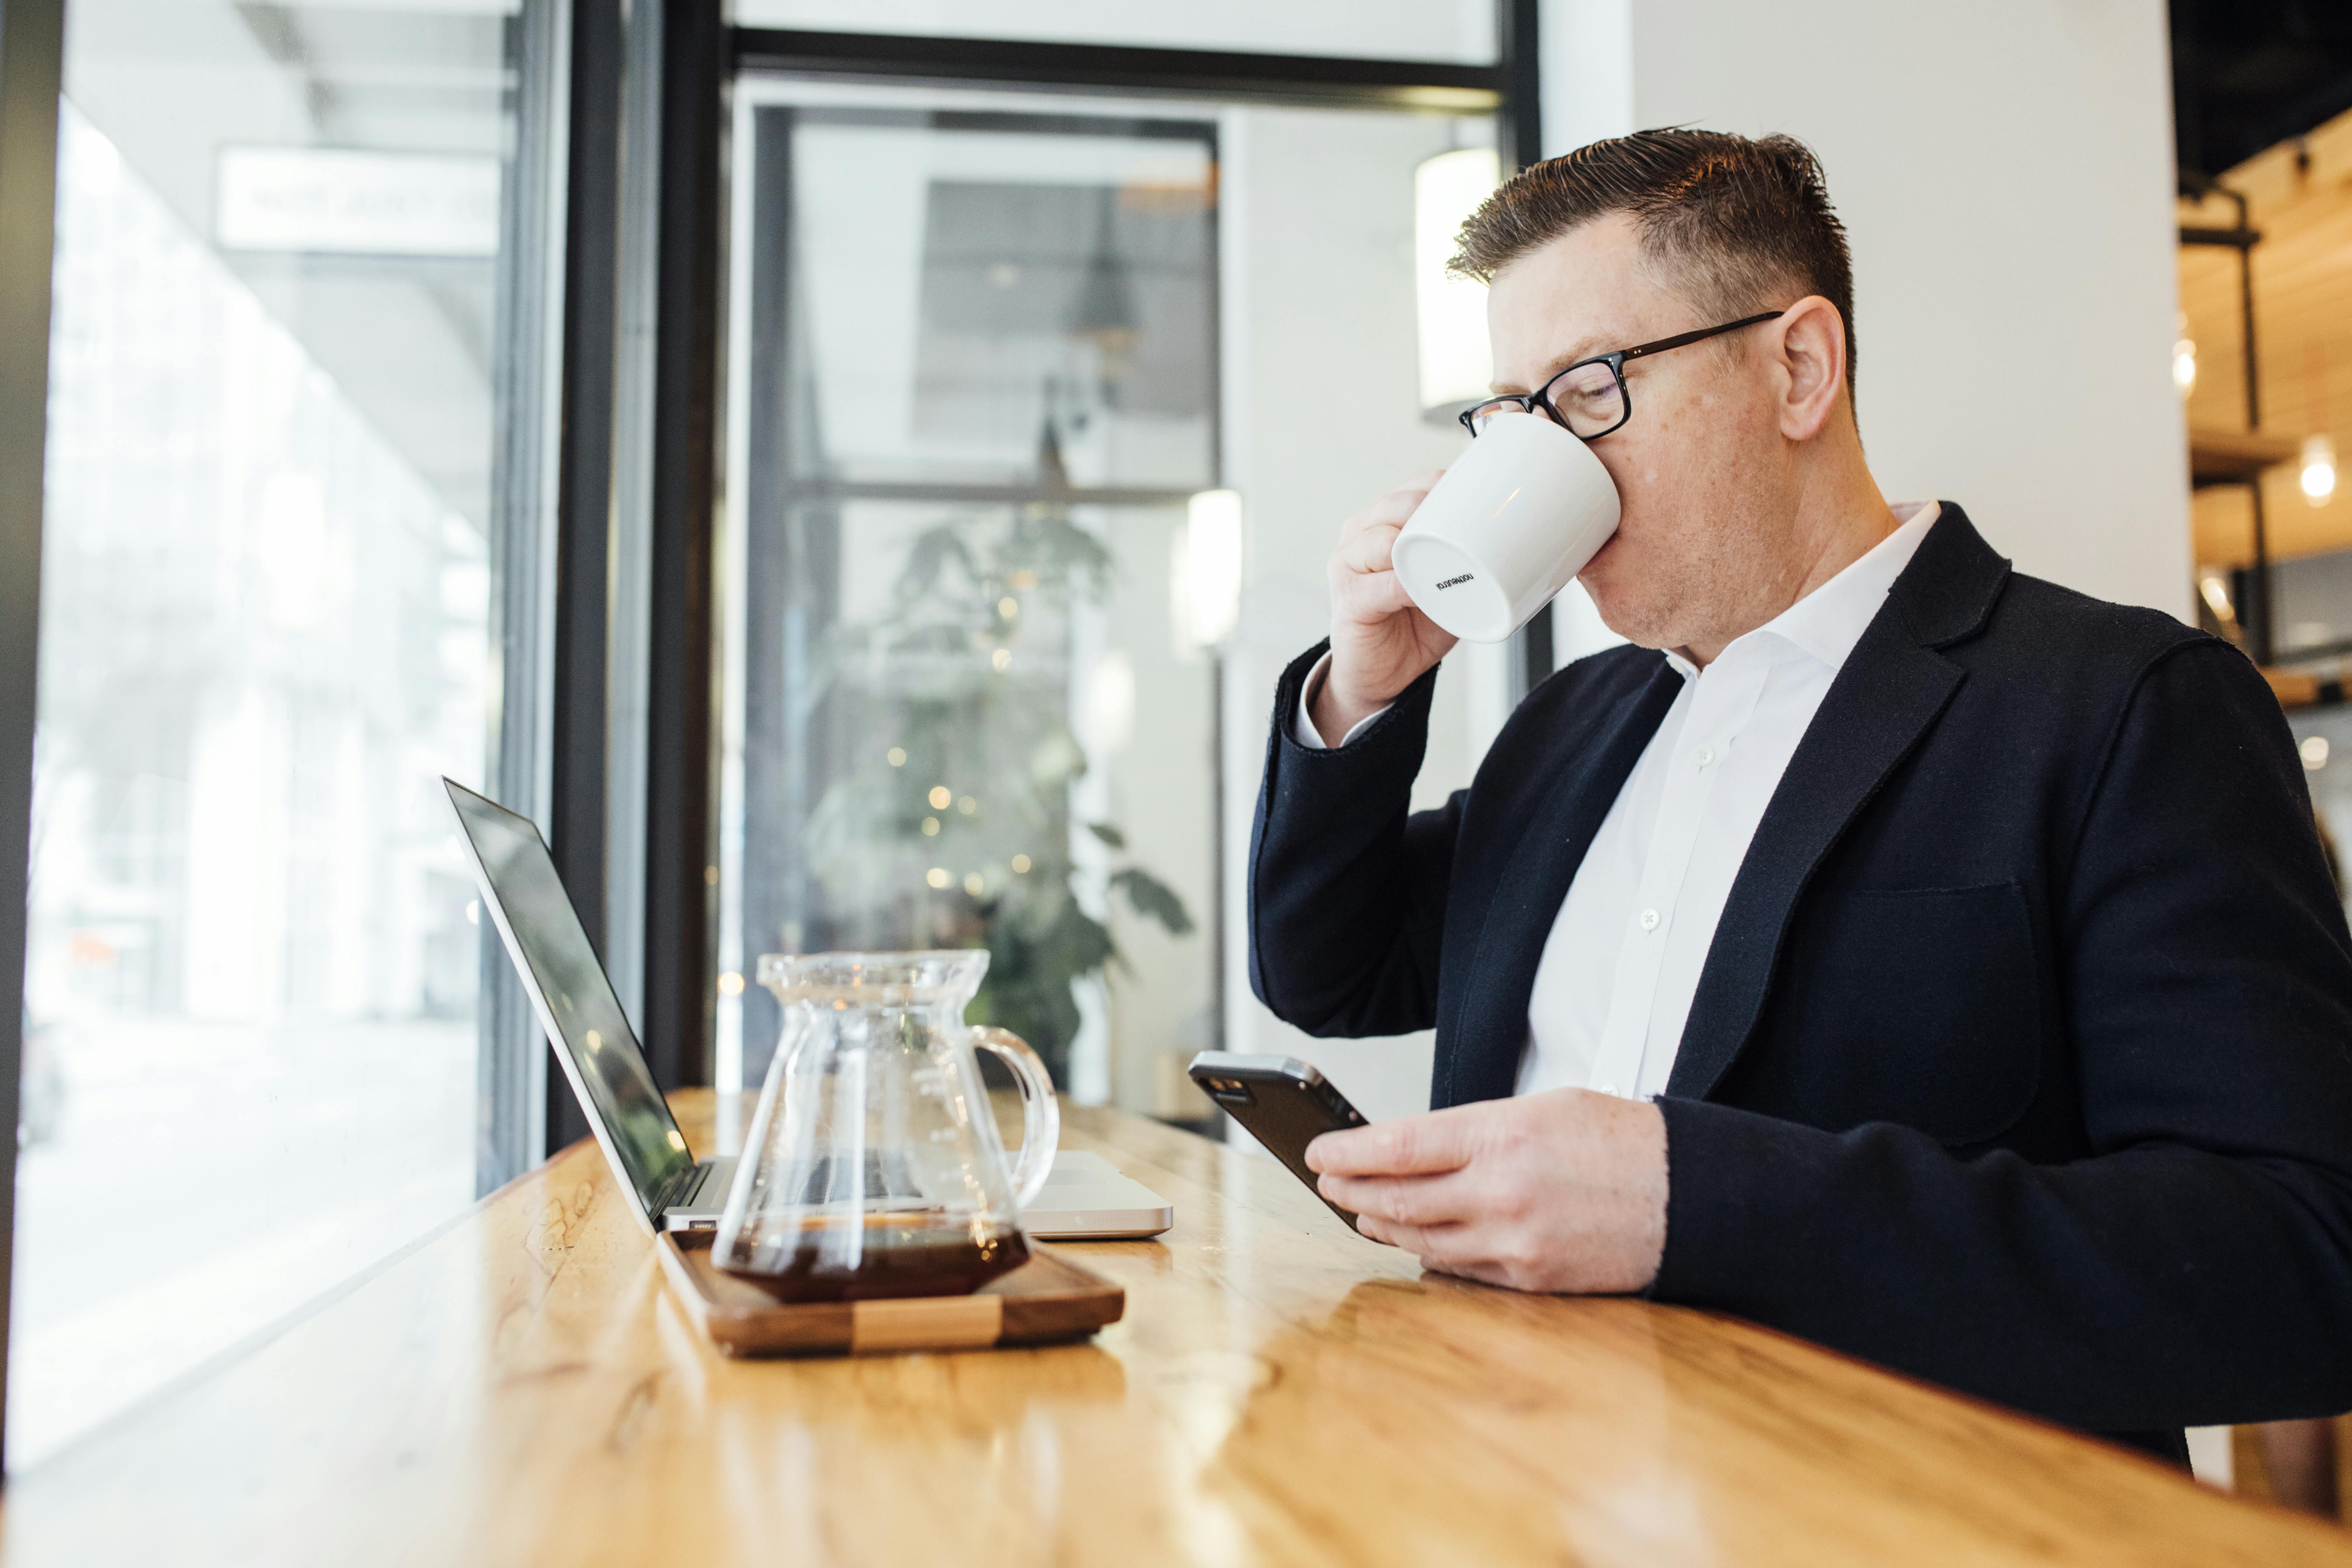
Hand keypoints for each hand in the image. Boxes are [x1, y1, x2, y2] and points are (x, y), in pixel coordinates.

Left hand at [1306, 1089, 1667, 1294]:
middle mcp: (1501, 1193)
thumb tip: (1420, 1148)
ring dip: (1382, 1228)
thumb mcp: (1544, 1108)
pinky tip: (1412, 1245)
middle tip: (1327, 1185)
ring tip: (1359, 1214)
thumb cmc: (1622, 1142)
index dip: (1348, 1152)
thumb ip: (1478, 1130)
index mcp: (1502, 1137)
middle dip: (1352, 1192)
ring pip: (1422, 1240)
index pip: (1398, 1146)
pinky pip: (1461, 1271)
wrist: (1690, 1195)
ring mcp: (1515, 1242)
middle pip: (1399, 1199)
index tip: (1318, 1153)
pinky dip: (1428, 1256)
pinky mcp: (1531, 1279)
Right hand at [1316, 474, 1459, 742]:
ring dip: (1422, 547)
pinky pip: (1382, 585)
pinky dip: (1407, 586)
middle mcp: (1358, 535)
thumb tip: (1521, 541)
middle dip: (1437, 512)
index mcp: (1381, 521)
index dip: (1449, 488)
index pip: (1416, 488)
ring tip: (1451, 564)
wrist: (1380, 675)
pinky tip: (1424, 591)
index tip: (1484, 497)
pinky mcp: (1348, 600)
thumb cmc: (1413, 623)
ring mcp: (1346, 565)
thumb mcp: (1445, 581)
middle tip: (1474, 533)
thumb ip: (1465, 557)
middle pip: (1399, 505)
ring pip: (1385, 539)